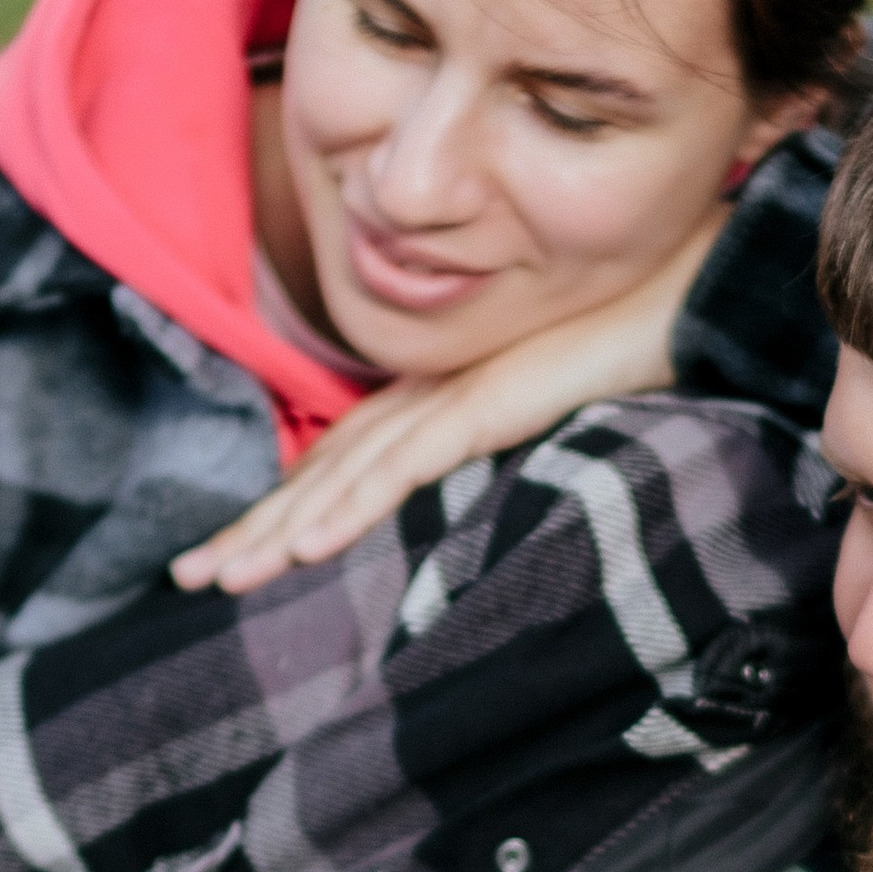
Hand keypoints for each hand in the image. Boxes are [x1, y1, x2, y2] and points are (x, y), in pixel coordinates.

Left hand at [170, 276, 685, 595]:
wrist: (687, 294)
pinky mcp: (482, 407)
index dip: (284, 507)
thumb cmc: (630, 340)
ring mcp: (450, 400)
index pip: (343, 462)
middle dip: (251, 525)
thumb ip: (509, 434)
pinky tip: (304, 546)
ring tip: (222, 577)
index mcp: (437, 400)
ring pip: (343, 477)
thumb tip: (487, 468)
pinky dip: (348, 506)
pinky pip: (402, 467)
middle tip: (186, 577)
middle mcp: (427, 397)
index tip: (234, 554)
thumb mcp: (551, 404)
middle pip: (321, 471)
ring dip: (278, 529)